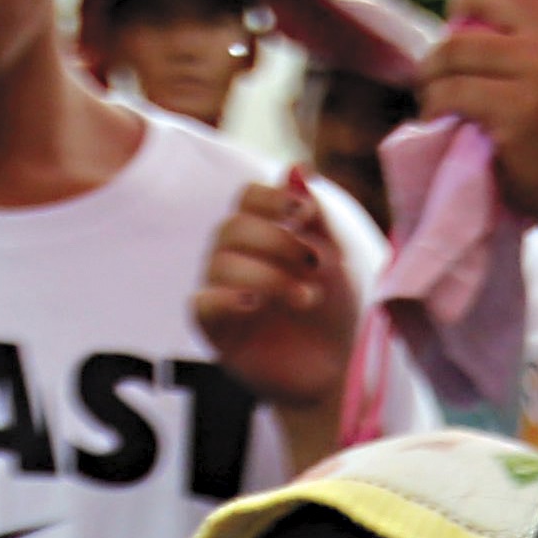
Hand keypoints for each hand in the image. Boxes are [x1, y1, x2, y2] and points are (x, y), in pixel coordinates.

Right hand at [193, 173, 356, 416]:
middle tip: (316, 264)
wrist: (336, 369)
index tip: (306, 215)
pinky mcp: (216, 331)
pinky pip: (202, 303)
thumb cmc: (335, 312)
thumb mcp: (334, 256)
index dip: (271, 199)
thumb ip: (314, 216)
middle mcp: (235, 260)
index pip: (246, 199)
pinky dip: (227, 297)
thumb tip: (295, 167)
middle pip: (231, 227)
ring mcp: (222, 295)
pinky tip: (256, 305)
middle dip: (276, 240)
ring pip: (220, 263)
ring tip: (307, 297)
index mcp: (262, 237)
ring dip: (269, 274)